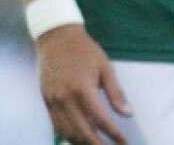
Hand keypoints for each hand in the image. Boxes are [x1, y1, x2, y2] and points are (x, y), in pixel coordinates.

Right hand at [37, 25, 132, 144]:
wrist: (56, 38)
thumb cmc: (85, 51)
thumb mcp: (106, 68)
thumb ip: (116, 93)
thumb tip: (128, 114)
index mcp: (83, 89)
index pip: (101, 120)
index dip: (114, 134)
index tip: (123, 141)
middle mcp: (65, 99)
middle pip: (83, 132)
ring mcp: (52, 102)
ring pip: (67, 132)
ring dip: (82, 142)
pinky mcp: (45, 101)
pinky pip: (56, 125)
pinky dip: (68, 135)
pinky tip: (79, 138)